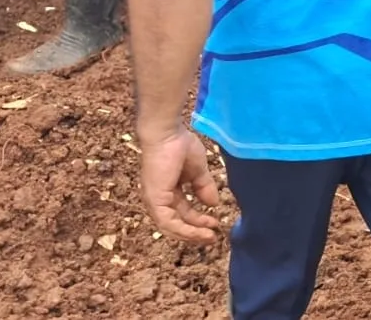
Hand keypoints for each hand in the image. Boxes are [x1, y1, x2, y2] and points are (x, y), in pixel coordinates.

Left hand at [138, 127, 221, 244]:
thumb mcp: (198, 171)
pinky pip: (168, 222)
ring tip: (209, 237)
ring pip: (171, 227)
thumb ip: (203, 188)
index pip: (182, 212)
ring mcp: (155, 201)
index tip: (215, 223)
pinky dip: (184, 229)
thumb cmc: (180, 146)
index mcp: (167, 191)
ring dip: (190, 234)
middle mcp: (158, 199)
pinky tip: (200, 230)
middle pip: (176, 223)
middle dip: (195, 232)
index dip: (198, 220)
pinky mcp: (155, 200)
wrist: (167, 134)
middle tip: (213, 237)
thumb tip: (214, 204)